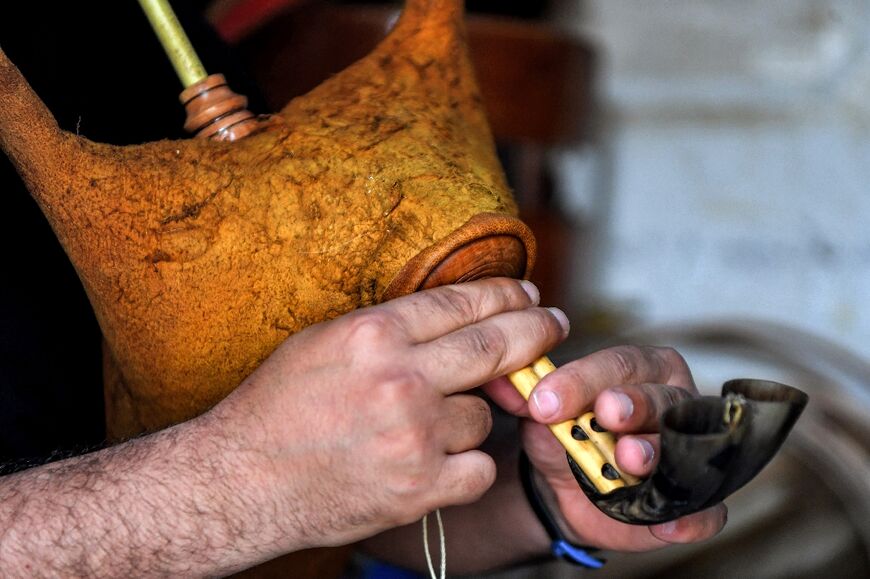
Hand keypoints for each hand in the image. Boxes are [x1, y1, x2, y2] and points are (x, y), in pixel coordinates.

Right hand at [208, 278, 568, 551]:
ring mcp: (414, 436)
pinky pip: (479, 468)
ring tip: (427, 424)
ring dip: (470, 415)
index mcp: (373, 335)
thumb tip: (451, 316)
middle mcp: (400, 380)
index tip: (526, 294)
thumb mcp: (323, 342)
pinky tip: (439, 460)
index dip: (504, 295)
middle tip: (555, 322)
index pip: (462, 303)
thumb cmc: (276, 408)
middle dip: (536, 329)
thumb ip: (389, 328)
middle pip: (495, 346)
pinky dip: (468, 464)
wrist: (241, 481)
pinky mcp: (419, 488)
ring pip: (484, 415)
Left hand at [484, 345, 726, 551]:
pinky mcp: (697, 503)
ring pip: (684, 448)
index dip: (583, 379)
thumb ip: (535, 401)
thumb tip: (522, 392)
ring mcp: (693, 452)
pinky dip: (692, 518)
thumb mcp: (543, 415)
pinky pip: (707, 511)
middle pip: (659, 398)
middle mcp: (676, 402)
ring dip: (656, 453)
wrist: (567, 488)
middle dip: (632, 405)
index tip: (545, 401)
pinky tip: (669, 524)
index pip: (619, 364)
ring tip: (629, 459)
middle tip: (605, 414)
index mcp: (642, 369)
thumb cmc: (565, 435)